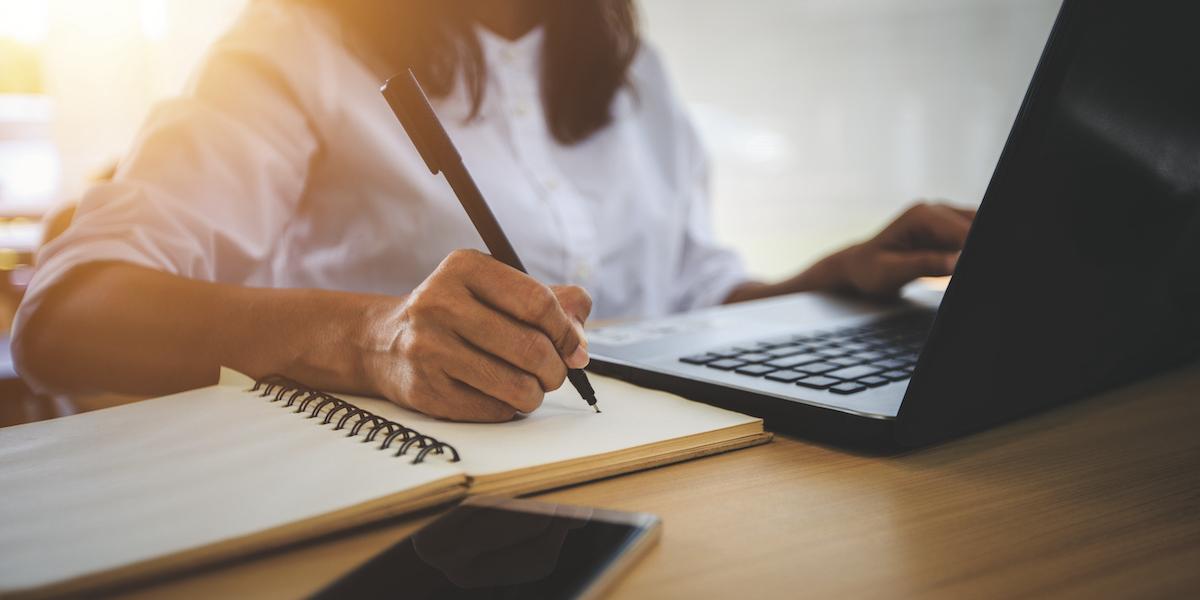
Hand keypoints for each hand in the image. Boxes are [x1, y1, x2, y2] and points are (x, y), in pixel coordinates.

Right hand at [362, 249, 590, 421]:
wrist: (384, 342)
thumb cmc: (457, 314)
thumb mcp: (495, 289)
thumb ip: (549, 302)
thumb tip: (580, 343)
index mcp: (464, 267)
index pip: (537, 302)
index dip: (567, 331)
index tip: (575, 348)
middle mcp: (440, 303)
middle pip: (530, 347)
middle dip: (556, 368)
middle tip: (555, 373)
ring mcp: (428, 348)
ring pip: (516, 385)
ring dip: (536, 392)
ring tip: (530, 386)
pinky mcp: (425, 390)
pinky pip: (494, 409)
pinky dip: (508, 407)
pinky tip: (498, 394)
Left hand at [836, 201, 975, 296]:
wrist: (860, 268)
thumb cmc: (870, 270)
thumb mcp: (891, 272)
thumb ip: (924, 265)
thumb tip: (956, 262)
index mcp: (921, 215)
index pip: (963, 231)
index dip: (972, 249)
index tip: (966, 264)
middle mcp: (935, 211)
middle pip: (976, 225)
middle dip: (976, 248)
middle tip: (962, 268)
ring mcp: (943, 219)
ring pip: (976, 228)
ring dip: (972, 249)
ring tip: (955, 270)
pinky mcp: (948, 232)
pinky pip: (971, 238)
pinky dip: (969, 251)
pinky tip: (958, 266)